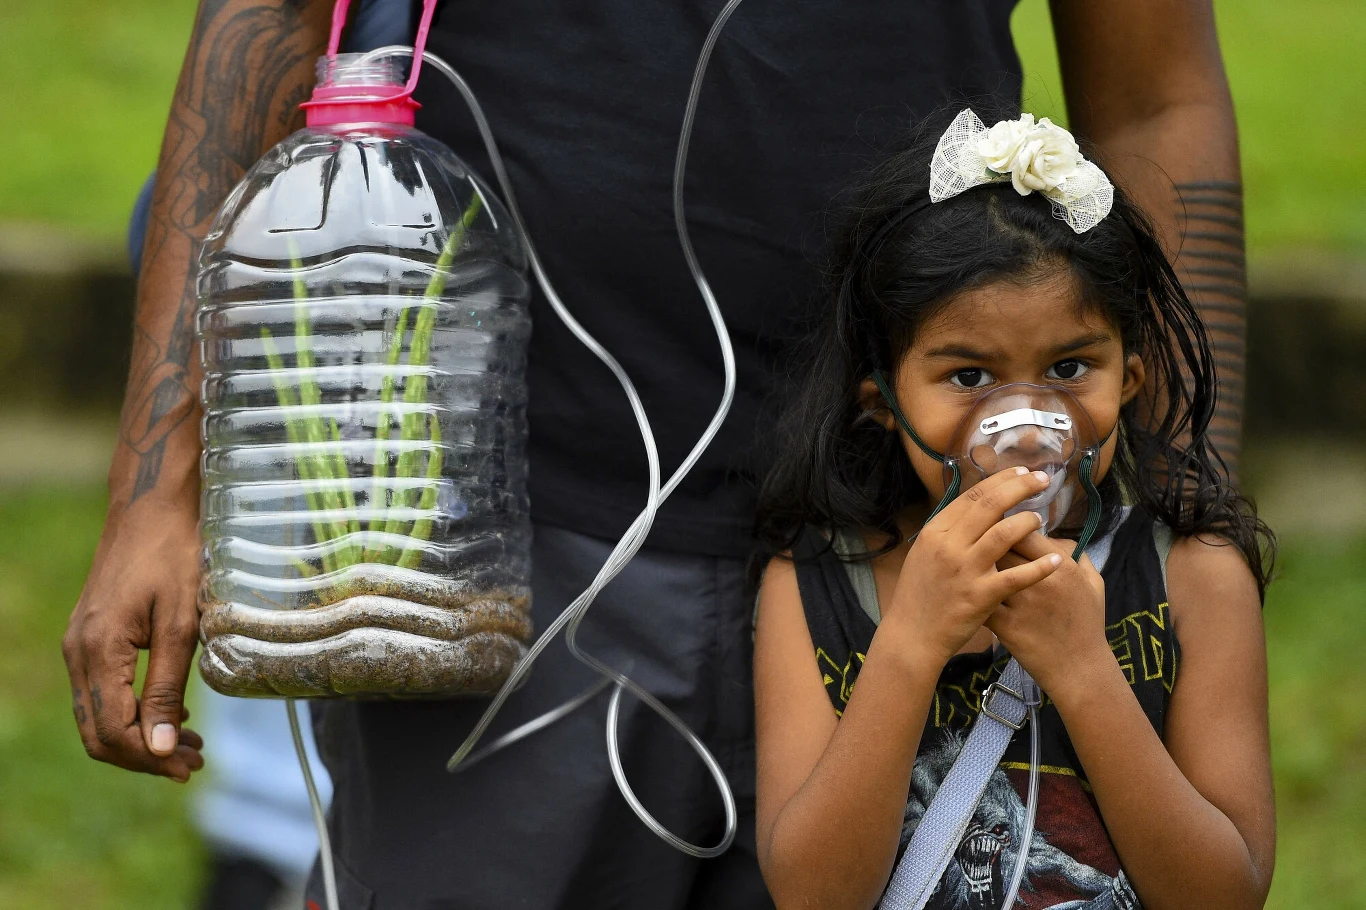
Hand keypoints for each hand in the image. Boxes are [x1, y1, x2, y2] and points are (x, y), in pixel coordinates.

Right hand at [62, 500, 203, 780]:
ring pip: (99, 715)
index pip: (114, 731)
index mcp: (98, 652)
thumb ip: (167, 687)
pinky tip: (172, 714)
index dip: (150, 757)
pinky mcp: (91, 638)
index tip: (190, 767)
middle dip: (144, 756)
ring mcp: (80, 646)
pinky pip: (103, 692)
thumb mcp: (181, 623)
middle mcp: (78, 654)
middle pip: (99, 733)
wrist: (150, 509)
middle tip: (192, 764)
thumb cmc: (174, 556)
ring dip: (140, 738)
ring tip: (189, 747)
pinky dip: (133, 713)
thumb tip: (158, 746)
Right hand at [880, 467, 1065, 669]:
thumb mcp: (925, 554)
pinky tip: (1058, 561)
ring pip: (1004, 534)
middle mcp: (949, 546)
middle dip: (1020, 488)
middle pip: (990, 506)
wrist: (911, 635)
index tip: (1020, 472)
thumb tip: (976, 507)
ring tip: (1040, 518)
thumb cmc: (919, 594)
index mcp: (935, 532)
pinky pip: (1017, 577)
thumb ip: (948, 532)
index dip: (1000, 481)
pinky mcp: (981, 596)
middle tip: (1042, 479)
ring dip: (1027, 522)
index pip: (972, 496)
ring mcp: (965, 570)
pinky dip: (1041, 567)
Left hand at [987, 533, 1108, 697]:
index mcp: (1061, 567)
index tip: (1002, 530)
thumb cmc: (1087, 624)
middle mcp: (1039, 581)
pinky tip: (969, 592)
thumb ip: (1077, 554)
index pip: (1022, 531)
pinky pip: (980, 600)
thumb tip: (1054, 535)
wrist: (1079, 669)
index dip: (1008, 527)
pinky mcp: (1004, 625)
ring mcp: (1020, 604)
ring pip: (986, 571)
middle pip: (999, 547)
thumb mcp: (1094, 584)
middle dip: (989, 543)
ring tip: (973, 566)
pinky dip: (972, 593)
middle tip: (982, 546)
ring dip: (978, 567)